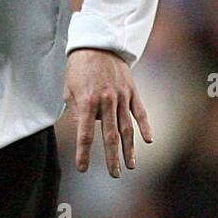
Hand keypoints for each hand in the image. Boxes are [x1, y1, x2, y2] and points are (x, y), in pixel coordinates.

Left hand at [63, 48, 151, 176]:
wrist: (97, 42)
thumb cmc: (79, 67)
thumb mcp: (69, 89)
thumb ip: (76, 111)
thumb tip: (84, 129)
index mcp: (87, 102)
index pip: (85, 134)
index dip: (83, 153)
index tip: (83, 168)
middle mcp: (106, 101)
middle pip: (110, 136)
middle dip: (111, 158)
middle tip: (114, 175)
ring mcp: (121, 97)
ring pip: (127, 128)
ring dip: (129, 148)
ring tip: (130, 165)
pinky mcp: (132, 91)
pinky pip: (140, 112)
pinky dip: (145, 127)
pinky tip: (148, 141)